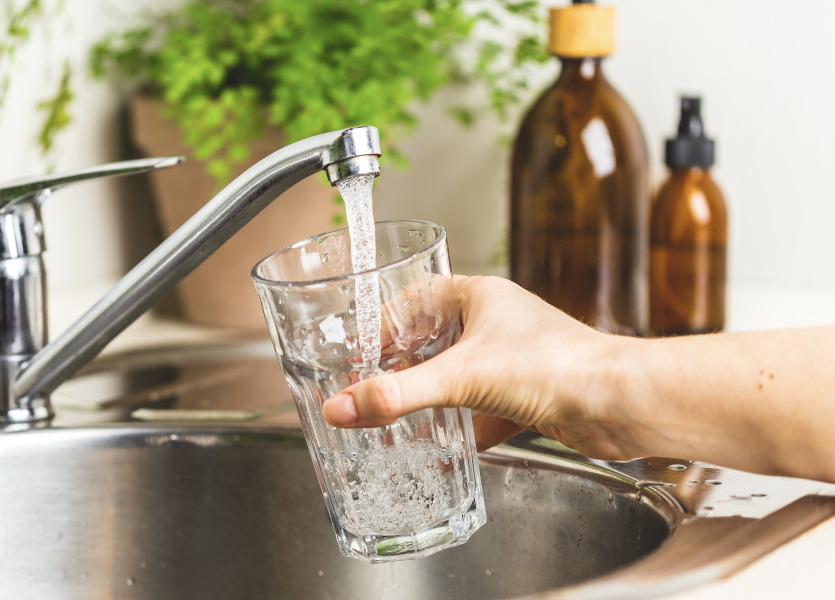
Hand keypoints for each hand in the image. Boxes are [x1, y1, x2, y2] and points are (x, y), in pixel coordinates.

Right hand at [322, 276, 639, 460]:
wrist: (619, 405)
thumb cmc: (559, 366)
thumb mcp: (461, 378)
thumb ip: (398, 394)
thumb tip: (342, 406)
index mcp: (481, 297)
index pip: (418, 296)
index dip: (386, 320)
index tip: (362, 348)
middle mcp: (498, 324)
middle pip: (436, 339)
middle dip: (403, 364)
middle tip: (373, 385)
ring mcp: (515, 361)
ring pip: (460, 377)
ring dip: (431, 398)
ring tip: (398, 418)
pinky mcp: (529, 396)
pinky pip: (483, 411)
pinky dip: (462, 431)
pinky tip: (444, 451)